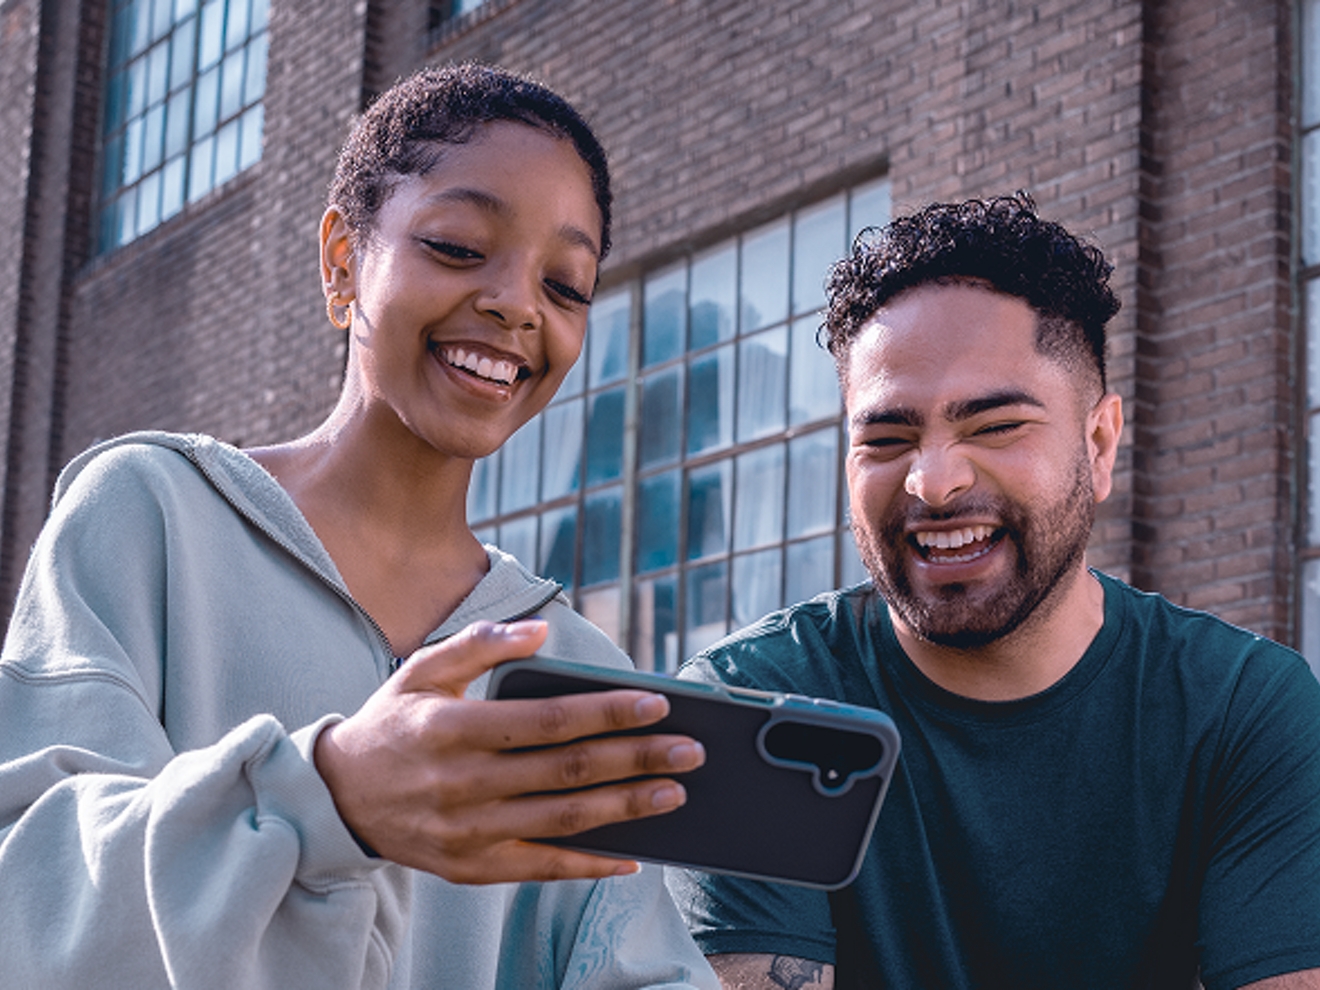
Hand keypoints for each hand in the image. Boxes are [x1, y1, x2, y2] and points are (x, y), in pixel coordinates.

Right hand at [313, 619, 704, 883]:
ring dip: (624, 810)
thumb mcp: (421, 669)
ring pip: (561, 822)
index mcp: (449, 728)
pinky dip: (588, 866)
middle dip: (635, 759)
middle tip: (689, 750)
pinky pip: (539, 869)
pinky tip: (632, 856)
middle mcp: (459, 784)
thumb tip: (540, 632)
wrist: (338, 797)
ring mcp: (464, 833)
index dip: (606, 713)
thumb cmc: (392, 723)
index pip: (545, 720)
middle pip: (565, 772)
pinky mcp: (468, 869)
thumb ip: (479, 645)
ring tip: (673, 794)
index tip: (657, 703)